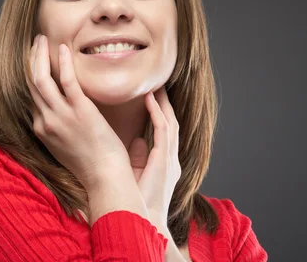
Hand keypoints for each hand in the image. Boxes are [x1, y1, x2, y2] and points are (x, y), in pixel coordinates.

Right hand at [26, 34, 131, 189]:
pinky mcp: (80, 111)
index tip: (36, 60)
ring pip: (41, 79)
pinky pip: (66, 81)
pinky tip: (64, 49)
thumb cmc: (91, 164)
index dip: (31, 75)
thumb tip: (62, 115)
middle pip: (31, 84)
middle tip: (35, 42)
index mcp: (41, 129)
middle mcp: (45, 121)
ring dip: (39, 56)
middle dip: (30, 60)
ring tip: (42, 39)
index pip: (31, 96)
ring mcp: (60, 116)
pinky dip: (63, 62)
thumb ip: (59, 129)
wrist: (104, 177)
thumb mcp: (65, 147)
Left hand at [128, 87, 180, 227]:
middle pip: (170, 123)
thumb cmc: (137, 202)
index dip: (160, 113)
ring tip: (156, 86)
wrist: (143, 221)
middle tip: (159, 84)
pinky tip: (150, 99)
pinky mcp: (164, 159)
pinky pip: (162, 129)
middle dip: (165, 104)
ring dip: (163, 104)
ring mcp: (170, 158)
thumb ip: (138, 157)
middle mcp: (170, 158)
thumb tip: (136, 140)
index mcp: (165, 163)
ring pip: (169, 122)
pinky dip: (157, 113)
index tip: (152, 97)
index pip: (164, 131)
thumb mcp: (136, 174)